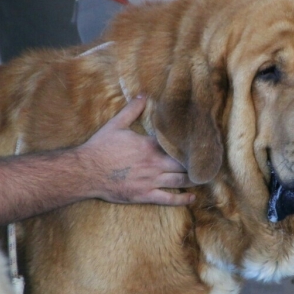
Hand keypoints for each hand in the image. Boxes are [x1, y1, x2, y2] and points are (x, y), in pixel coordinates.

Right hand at [78, 95, 195, 205]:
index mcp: (150, 146)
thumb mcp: (116, 125)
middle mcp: (154, 164)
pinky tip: (192, 198)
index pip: (177, 145)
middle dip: (196, 163)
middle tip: (208, 162)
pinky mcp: (145, 195)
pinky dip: (182, 199)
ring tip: (204, 177)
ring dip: (194, 179)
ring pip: (180, 181)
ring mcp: (151, 181)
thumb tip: (143, 95)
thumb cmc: (100, 148)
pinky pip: (168, 199)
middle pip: (184, 164)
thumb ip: (132, 110)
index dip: (190, 146)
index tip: (201, 144)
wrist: (85, 171)